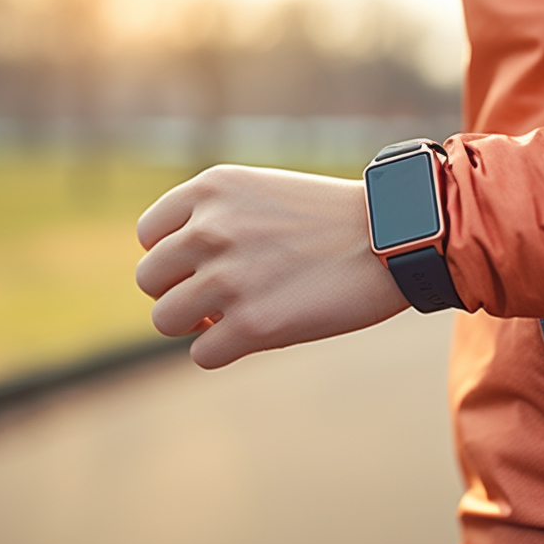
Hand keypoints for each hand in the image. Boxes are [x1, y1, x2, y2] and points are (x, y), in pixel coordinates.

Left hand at [136, 164, 410, 368]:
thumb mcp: (259, 193)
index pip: (149, 235)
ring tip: (232, 318)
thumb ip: (211, 218)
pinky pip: (201, 355)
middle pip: (150, 281)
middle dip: (180, 293)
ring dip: (195, 326)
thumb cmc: (330, 220)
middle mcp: (209, 228)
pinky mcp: (251, 325)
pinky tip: (254, 337)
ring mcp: (227, 278)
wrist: (394, 238)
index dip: (174, 258)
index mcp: (210, 188)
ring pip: (165, 320)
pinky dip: (223, 352)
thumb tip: (173, 272)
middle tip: (219, 298)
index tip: (205, 267)